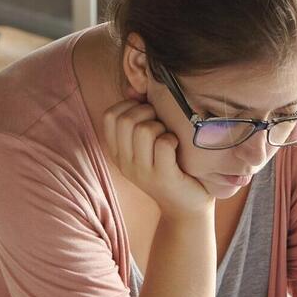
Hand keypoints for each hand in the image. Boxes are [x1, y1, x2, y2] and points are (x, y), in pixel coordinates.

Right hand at [102, 99, 212, 219]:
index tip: (147, 115)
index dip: (130, 106)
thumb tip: (134, 88)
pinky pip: (164, 144)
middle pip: (126, 119)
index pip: (110, 115)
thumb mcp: (148, 145)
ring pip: (143, 130)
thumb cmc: (171, 167)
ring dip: (161, 126)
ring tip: (168, 137)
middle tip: (160, 125)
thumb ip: (138, 119)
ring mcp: (142, 172)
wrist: (186, 208)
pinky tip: (177, 147)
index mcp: (118, 152)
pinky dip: (173, 139)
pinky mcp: (163, 178)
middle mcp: (125, 162)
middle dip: (148, 113)